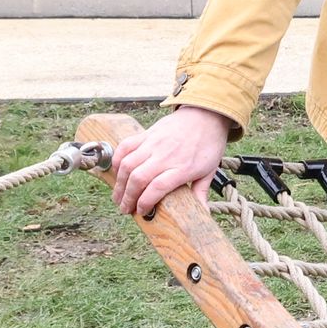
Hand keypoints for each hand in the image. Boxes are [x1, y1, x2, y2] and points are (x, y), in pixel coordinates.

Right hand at [112, 104, 233, 219]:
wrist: (206, 114)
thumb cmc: (209, 143)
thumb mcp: (210, 170)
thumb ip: (201, 192)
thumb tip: (203, 213)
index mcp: (183, 167)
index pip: (157, 188)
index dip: (145, 202)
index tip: (142, 212)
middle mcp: (165, 156)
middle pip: (138, 179)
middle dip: (128, 197)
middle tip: (125, 209)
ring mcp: (153, 143)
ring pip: (128, 164)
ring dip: (120, 183)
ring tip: (118, 196)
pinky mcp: (146, 134)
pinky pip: (126, 146)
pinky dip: (117, 159)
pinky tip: (116, 172)